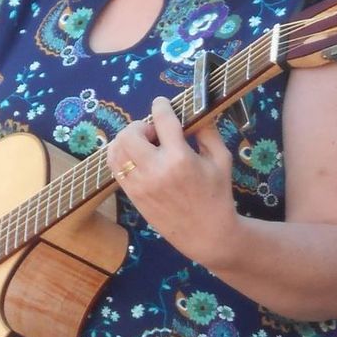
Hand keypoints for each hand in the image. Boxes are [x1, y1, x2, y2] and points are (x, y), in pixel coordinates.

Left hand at [107, 96, 238, 266]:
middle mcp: (156, 170)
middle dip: (139, 125)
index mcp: (180, 159)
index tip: (161, 103)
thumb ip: (208, 132)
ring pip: (117, 149)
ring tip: (144, 145)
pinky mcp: (133, 195)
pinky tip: (136, 157)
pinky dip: (120, 155)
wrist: (206, 234)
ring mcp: (140, 184)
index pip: (162, 120)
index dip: (160, 105)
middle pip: (130, 133)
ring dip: (127, 139)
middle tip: (153, 133)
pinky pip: (115, 167)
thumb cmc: (217, 195)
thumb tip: (195, 111)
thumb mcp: (221, 160)